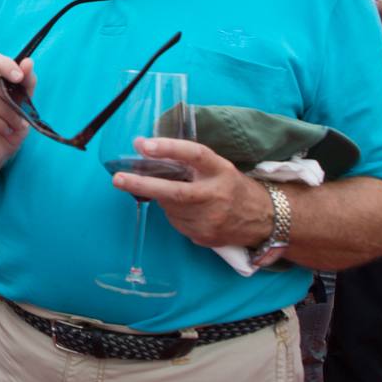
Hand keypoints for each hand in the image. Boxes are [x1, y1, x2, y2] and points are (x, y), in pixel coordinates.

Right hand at [0, 51, 36, 171]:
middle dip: (12, 100)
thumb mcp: (23, 104)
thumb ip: (26, 83)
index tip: (19, 77)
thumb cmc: (8, 127)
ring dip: (9, 115)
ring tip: (14, 125)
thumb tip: (28, 62)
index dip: (4, 64)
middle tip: (21, 114)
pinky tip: (3, 130)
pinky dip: (0, 124)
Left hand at [111, 137, 273, 246]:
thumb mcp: (216, 166)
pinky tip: (190, 211)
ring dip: (164, 199)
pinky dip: (175, 214)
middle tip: (118, 178)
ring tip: (180, 195)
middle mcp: (215, 194)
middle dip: (142, 184)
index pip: (194, 154)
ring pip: (170, 208)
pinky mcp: (204, 236)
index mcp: (220, 170)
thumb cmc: (231, 186)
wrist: (263, 219)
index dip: (169, 148)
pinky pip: (177, 222)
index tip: (144, 145)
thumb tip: (141, 146)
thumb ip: (183, 159)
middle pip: (174, 191)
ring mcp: (210, 219)